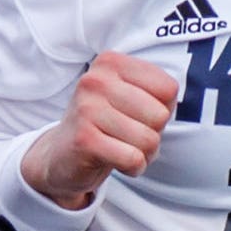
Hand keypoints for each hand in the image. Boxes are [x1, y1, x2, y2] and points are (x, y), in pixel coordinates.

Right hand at [19, 51, 179, 210]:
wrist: (61, 154)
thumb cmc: (107, 124)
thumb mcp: (132, 98)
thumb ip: (158, 94)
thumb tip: (167, 109)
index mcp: (111, 62)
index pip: (168, 89)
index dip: (163, 110)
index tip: (138, 114)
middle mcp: (96, 80)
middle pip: (160, 115)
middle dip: (153, 134)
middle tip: (129, 136)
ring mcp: (87, 109)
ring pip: (149, 140)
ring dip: (143, 154)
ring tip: (122, 149)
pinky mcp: (84, 140)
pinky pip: (133, 159)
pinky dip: (133, 168)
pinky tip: (116, 162)